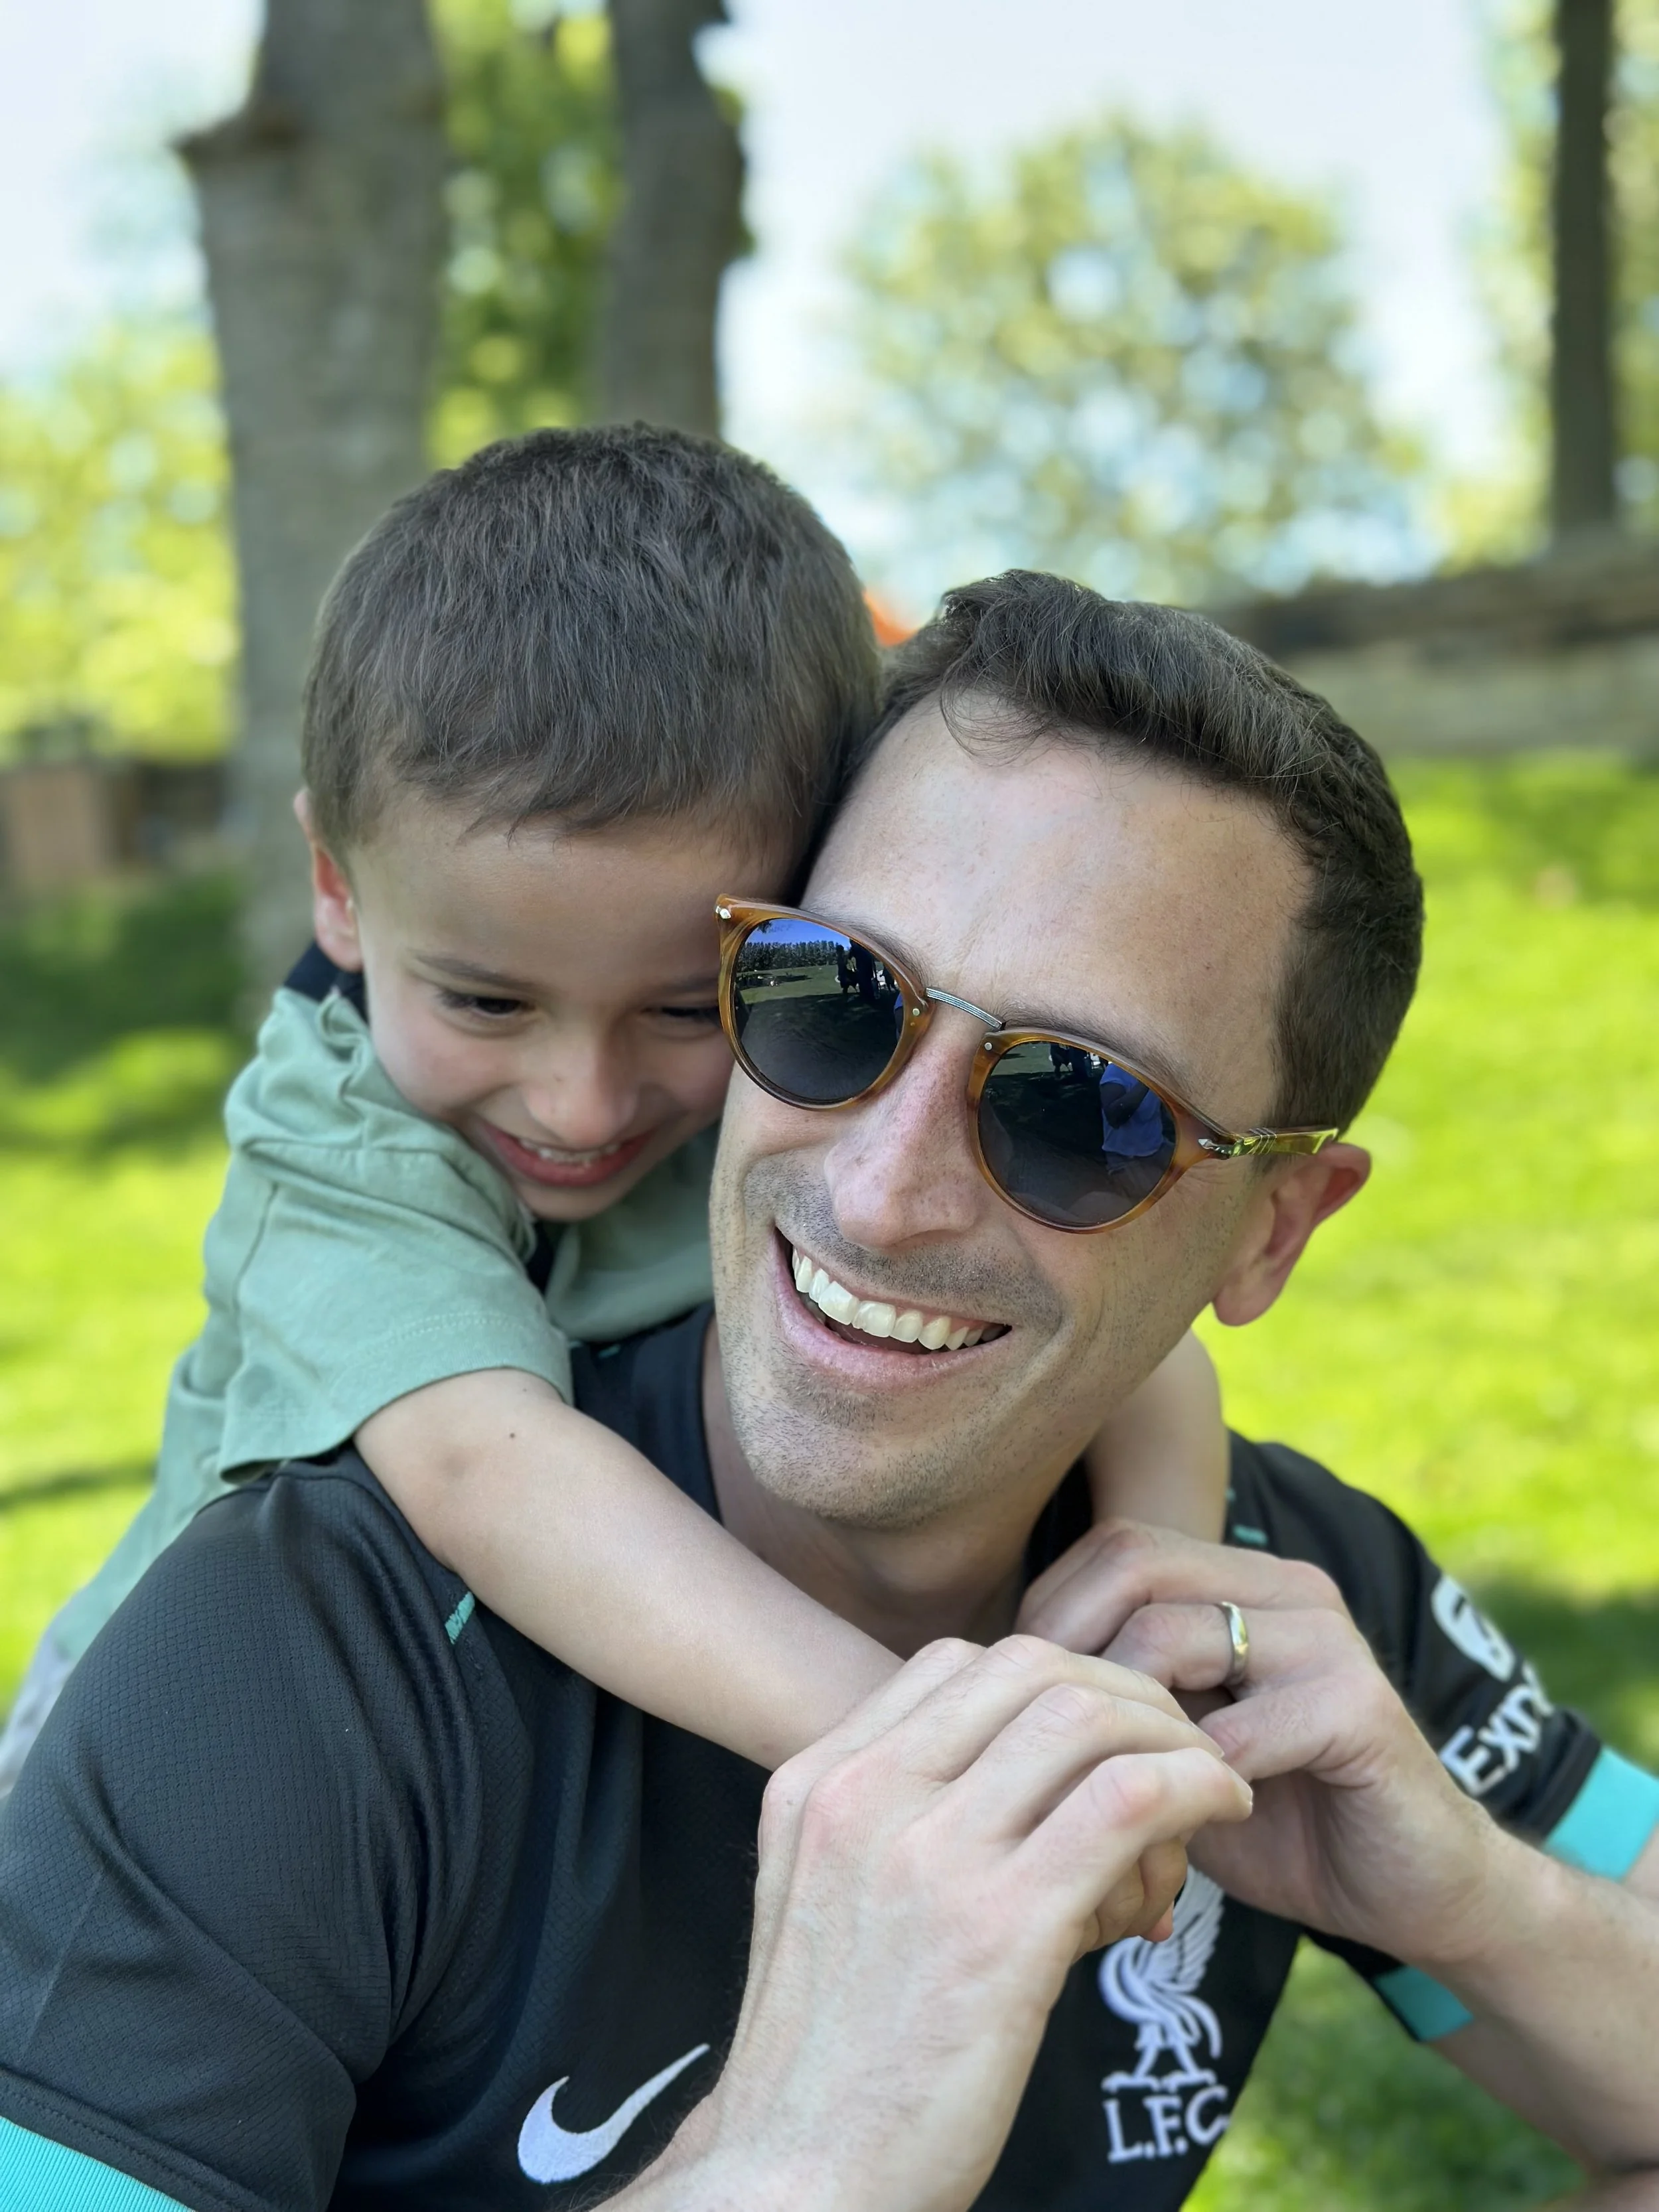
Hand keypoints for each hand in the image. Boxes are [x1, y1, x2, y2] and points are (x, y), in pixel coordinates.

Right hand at [647, 1635, 1251, 2211]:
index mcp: (817, 1784)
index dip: (1056, 1677)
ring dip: (1170, 1739)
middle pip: (1028, 1668)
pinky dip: (1193, 1788)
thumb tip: (1027, 1787)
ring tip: (1210, 1789)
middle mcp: (864, 1798)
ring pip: (1083, 1719)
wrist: (796, 2184)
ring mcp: (928, 1858)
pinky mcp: (1001, 1930)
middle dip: (1124, 1691)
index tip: (1109, 1734)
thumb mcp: (823, 1901)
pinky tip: (1221, 1815)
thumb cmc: (832, 2062)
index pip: (957, 1662)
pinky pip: (1126, 1802)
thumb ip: (894, 1825)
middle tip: (1178, 1748)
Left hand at [1018, 1521, 1499, 1970]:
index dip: (1050, 1614)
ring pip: (1171, 1637)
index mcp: (1237, 1578)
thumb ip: (1105, 1703)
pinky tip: (1176, 1831)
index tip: (1020, 1706)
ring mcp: (1325, 1636)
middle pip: (1132, 1565)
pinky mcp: (1360, 1706)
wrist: (1407, 1891)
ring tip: (1110, 1796)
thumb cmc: (1269, 1820)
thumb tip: (982, 1686)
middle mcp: (1282, 1585)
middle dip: (1070, 1657)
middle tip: (1047, 1748)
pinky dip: (1187, 1785)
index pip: (1112, 1548)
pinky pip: (1237, 1730)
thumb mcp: (1169, 1749)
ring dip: (1123, 1729)